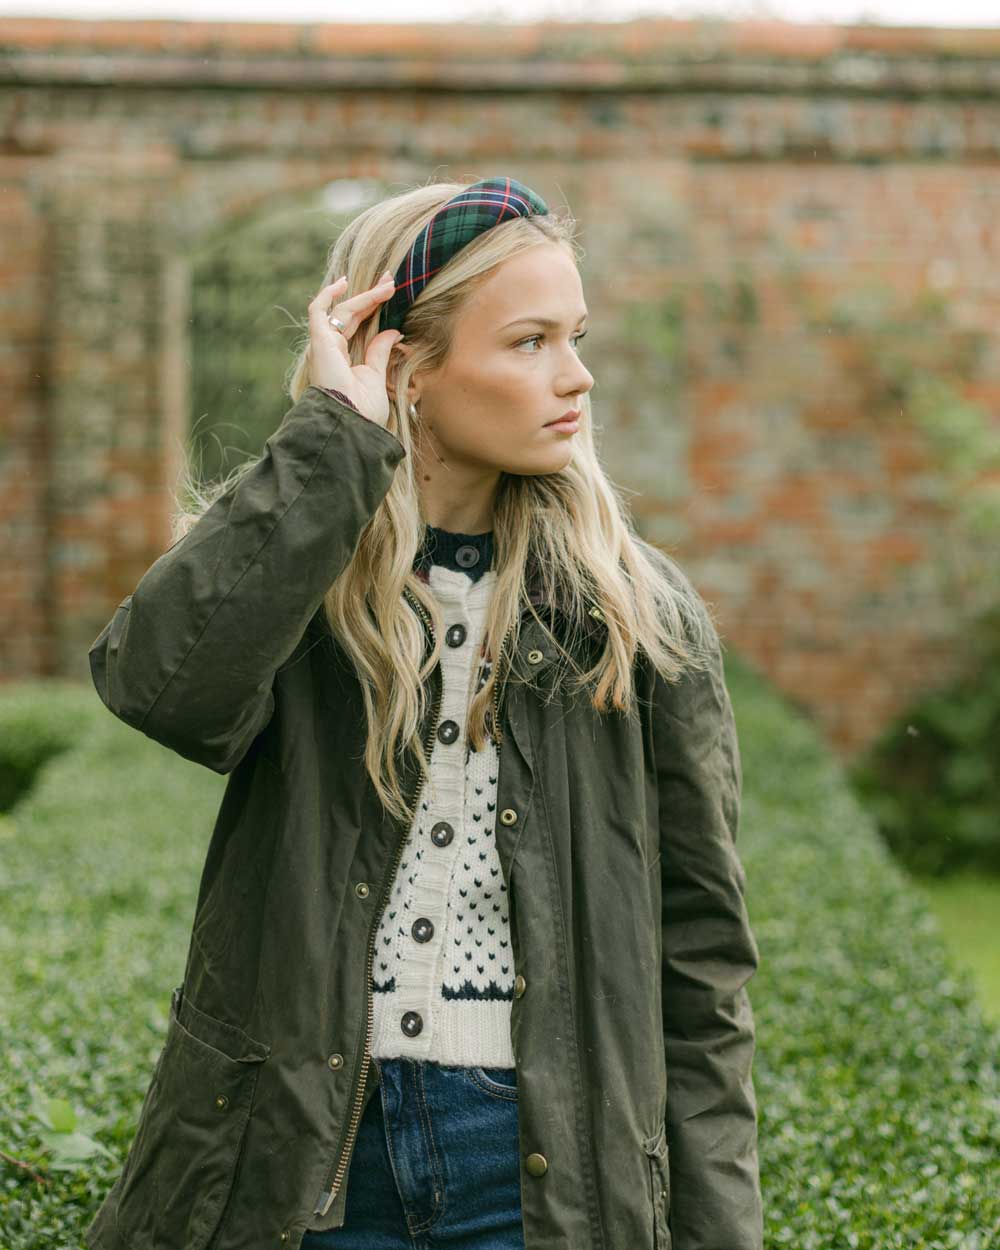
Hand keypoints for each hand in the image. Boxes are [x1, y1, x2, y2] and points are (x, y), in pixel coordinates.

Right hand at [307, 270, 403, 428]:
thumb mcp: (376, 376)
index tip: (390, 294)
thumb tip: (393, 331)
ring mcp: (322, 345)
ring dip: (365, 296)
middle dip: (371, 296)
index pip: (356, 325)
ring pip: (342, 310)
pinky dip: (327, 295)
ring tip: (388, 284)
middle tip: (391, 281)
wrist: (350, 422)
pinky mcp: (318, 341)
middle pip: (350, 314)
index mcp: (342, 359)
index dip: (372, 308)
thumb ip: (380, 352)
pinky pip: (317, 311)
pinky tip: (344, 283)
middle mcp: (330, 350)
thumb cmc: (362, 409)